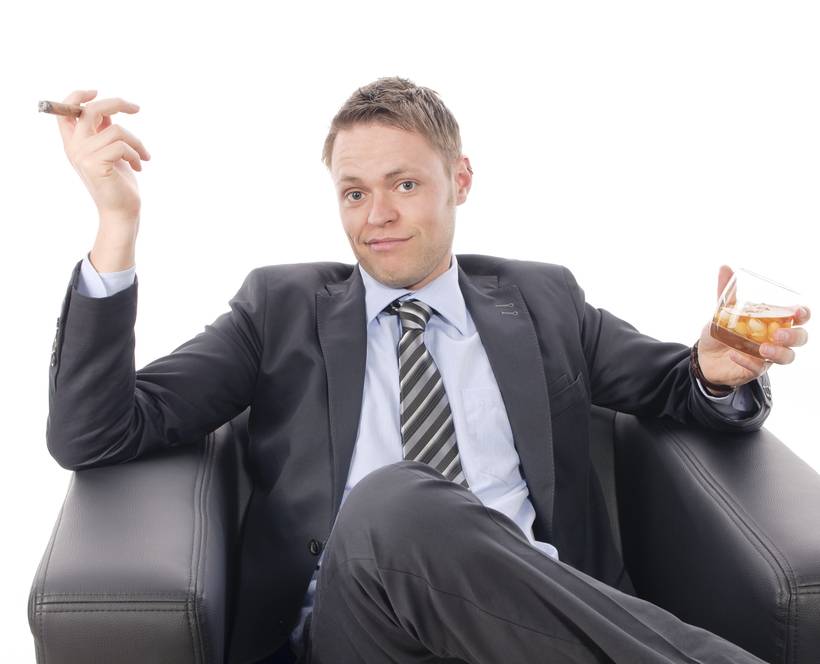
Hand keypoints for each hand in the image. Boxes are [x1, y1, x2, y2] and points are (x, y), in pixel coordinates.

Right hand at [56, 90, 150, 225]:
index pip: (65, 111)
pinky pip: (122, 145)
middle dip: (117, 104)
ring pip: (116, 131)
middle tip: (137, 108)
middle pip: (91, 110)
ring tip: (143, 156)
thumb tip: (110, 110)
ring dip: (136, 142)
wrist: (121, 211)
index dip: (78, 97)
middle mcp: (74, 147)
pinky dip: (136, 154)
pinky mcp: (95, 164)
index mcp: (73, 143)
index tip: (96, 91)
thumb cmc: (118, 182)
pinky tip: (140, 166)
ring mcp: (83, 156)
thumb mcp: (110, 152)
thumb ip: (104, 132)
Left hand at [697, 265, 810, 387]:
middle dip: (794, 335)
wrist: (705, 357)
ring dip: (778, 352)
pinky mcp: (756, 370)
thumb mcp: (722, 311)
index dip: (803, 314)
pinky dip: (748, 361)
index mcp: (775, 321)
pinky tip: (735, 354)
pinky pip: (759, 368)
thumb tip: (725, 267)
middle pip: (800, 338)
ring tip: (763, 348)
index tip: (798, 311)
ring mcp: (768, 356)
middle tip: (778, 334)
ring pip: (788, 357)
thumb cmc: (722, 332)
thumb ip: (727, 292)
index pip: (799, 317)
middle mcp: (776, 339)